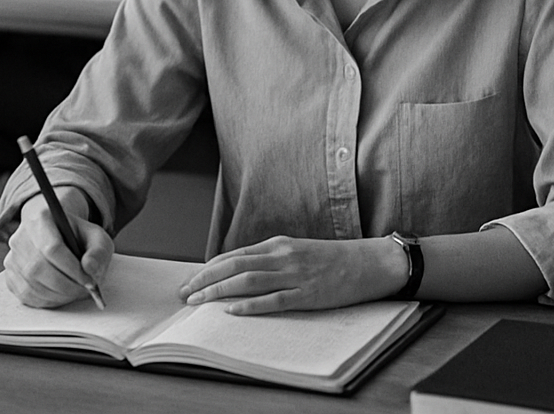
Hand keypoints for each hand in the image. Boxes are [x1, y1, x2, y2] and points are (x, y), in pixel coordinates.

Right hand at [3, 186, 114, 307]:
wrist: (56, 233)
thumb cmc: (77, 236)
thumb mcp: (96, 237)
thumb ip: (98, 252)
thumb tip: (89, 269)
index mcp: (40, 218)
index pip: (52, 248)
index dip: (73, 270)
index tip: (90, 281)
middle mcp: (20, 236)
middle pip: (39, 269)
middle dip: (66, 286)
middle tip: (84, 291)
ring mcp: (12, 256)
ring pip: (31, 285)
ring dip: (58, 296)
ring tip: (75, 292)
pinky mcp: (10, 274)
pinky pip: (25, 295)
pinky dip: (46, 301)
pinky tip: (60, 295)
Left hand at [177, 235, 407, 314]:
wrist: (369, 262)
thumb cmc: (331, 259)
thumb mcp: (295, 250)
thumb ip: (270, 259)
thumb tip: (240, 270)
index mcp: (277, 245)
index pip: (233, 256)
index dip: (208, 269)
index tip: (190, 281)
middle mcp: (281, 257)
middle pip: (233, 267)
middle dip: (204, 279)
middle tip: (184, 293)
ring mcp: (295, 275)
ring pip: (248, 281)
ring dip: (218, 291)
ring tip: (198, 301)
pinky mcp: (309, 294)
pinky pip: (274, 300)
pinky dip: (251, 305)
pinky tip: (232, 310)